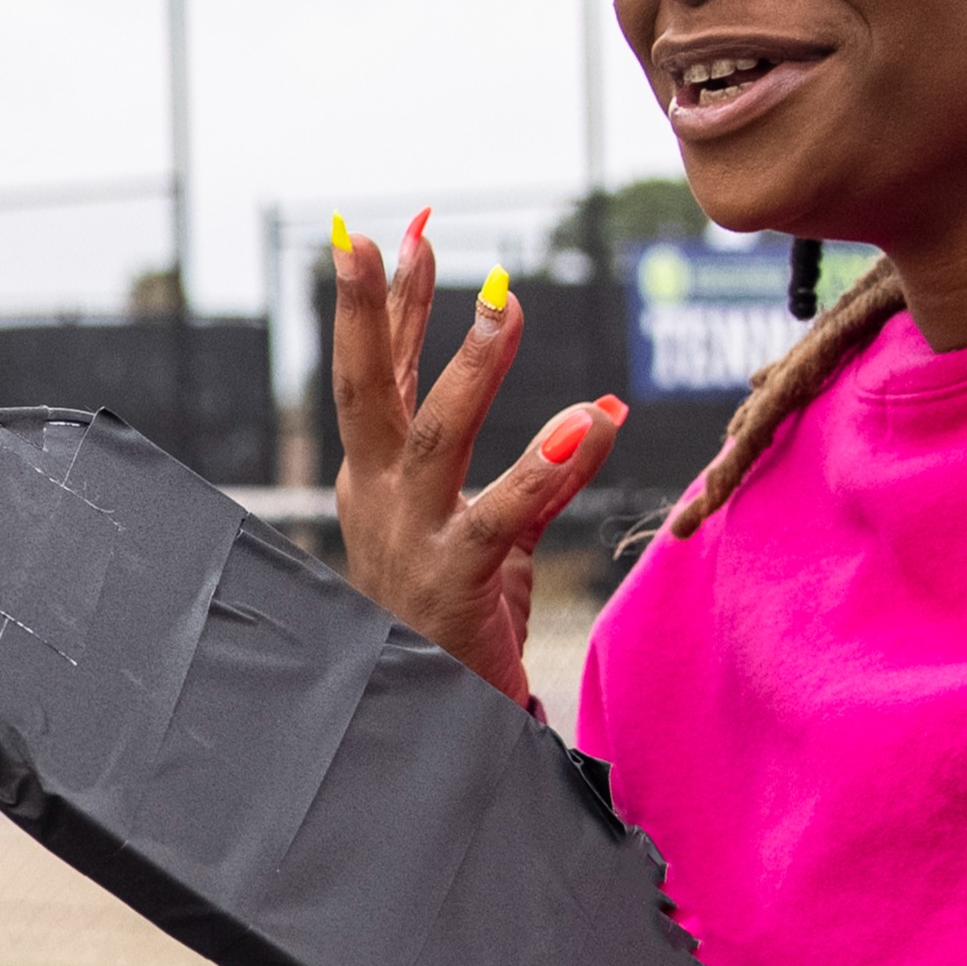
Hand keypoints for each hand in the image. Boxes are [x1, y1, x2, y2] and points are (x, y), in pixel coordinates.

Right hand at [324, 209, 619, 706]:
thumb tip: (598, 408)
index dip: (397, 306)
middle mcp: (381, 502)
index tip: (411, 232)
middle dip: (374, 312)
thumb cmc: (461, 625)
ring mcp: (410, 544)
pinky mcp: (454, 586)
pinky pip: (501, 519)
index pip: (387, 377)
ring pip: (435, 440)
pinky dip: (544, 468)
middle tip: (387, 236)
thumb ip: (539, 470)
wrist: (430, 733)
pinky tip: (585, 423)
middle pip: (368, 391)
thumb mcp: (490, 537)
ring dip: (470, 369)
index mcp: (379, 482)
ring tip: (506, 304)